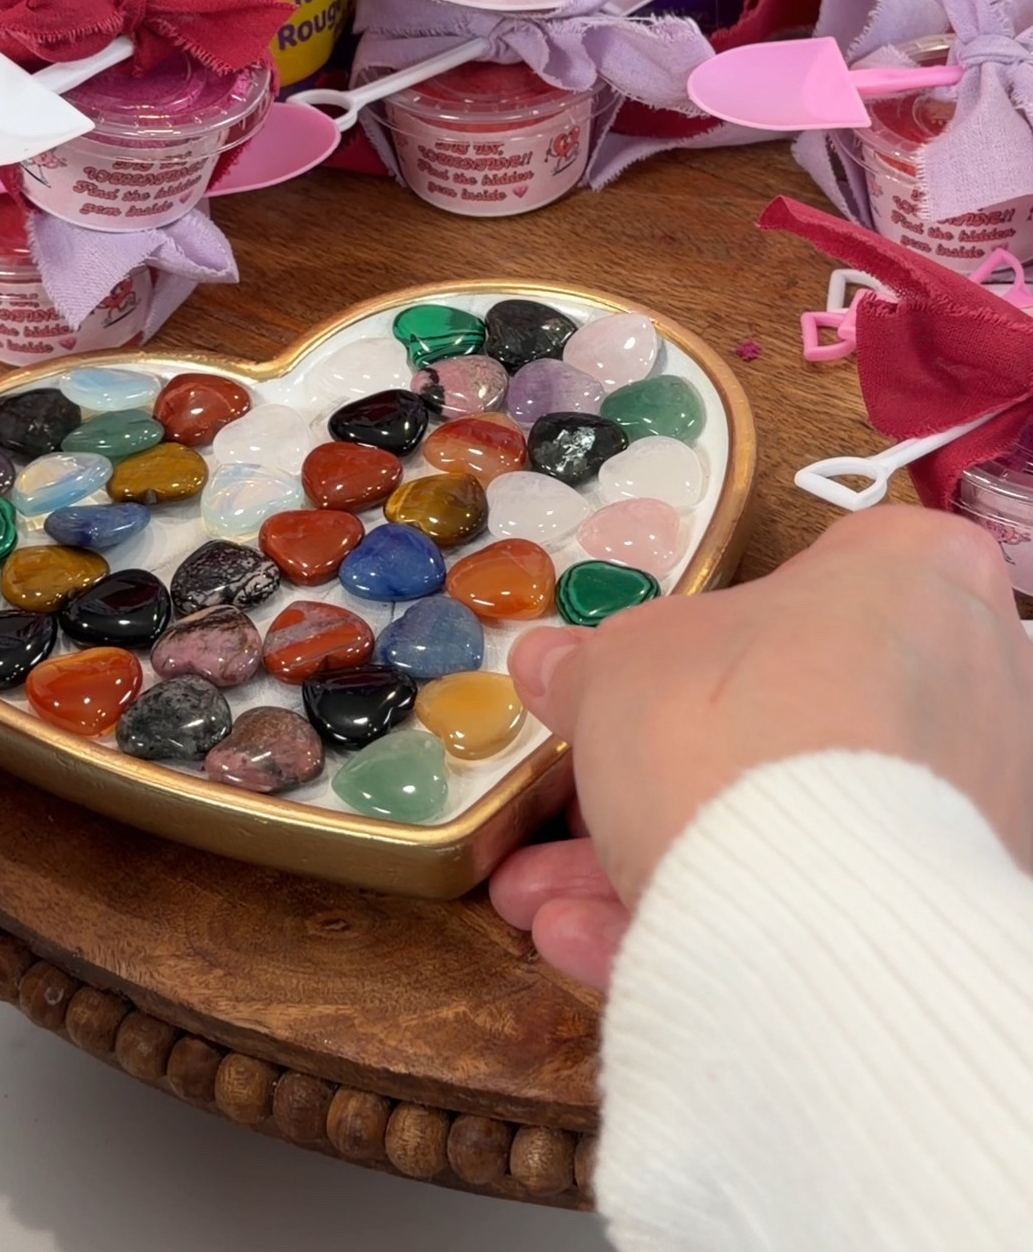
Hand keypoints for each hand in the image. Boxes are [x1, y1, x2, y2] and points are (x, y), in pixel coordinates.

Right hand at [490, 507, 1032, 990]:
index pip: (820, 574)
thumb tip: (558, 667)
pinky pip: (815, 905)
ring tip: (548, 897)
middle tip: (574, 802)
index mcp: (919, 578)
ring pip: (796, 824)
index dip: (713, 628)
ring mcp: (972, 806)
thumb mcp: (621, 670)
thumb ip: (591, 667)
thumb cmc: (737, 732)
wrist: (807, 914)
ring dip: (659, 857)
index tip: (641, 671)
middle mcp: (971, 683)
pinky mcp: (941, 912)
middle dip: (662, 769)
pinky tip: (594, 944)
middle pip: (795, 714)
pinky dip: (707, 918)